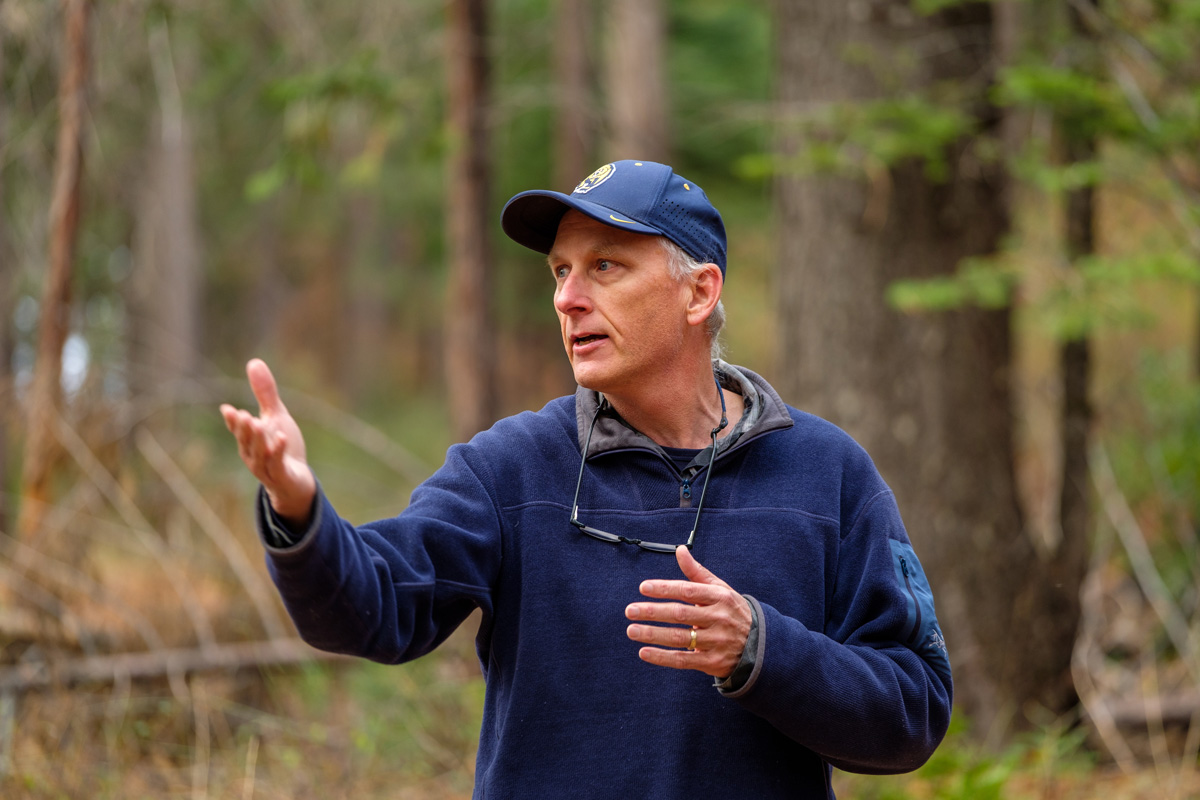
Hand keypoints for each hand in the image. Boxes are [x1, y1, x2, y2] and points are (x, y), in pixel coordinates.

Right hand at [219, 358, 315, 527]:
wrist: (296, 482)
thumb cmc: (282, 448)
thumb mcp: (276, 416)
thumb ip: (265, 393)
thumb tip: (253, 362)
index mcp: (249, 440)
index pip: (238, 429)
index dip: (233, 421)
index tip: (228, 410)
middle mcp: (253, 454)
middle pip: (246, 441)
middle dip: (243, 429)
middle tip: (241, 414)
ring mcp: (266, 467)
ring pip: (259, 454)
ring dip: (258, 440)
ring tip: (257, 423)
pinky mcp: (281, 476)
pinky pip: (277, 465)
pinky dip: (278, 452)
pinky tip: (282, 438)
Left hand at [625, 546, 751, 677]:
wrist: (761, 645)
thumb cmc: (732, 612)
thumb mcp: (720, 589)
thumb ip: (697, 573)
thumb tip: (680, 550)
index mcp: (720, 597)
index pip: (688, 591)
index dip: (665, 588)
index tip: (643, 588)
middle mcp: (719, 618)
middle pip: (680, 614)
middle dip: (653, 612)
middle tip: (630, 610)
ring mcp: (716, 641)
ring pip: (679, 638)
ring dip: (653, 634)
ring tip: (632, 630)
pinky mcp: (713, 662)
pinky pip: (683, 660)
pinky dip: (662, 657)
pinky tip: (644, 652)